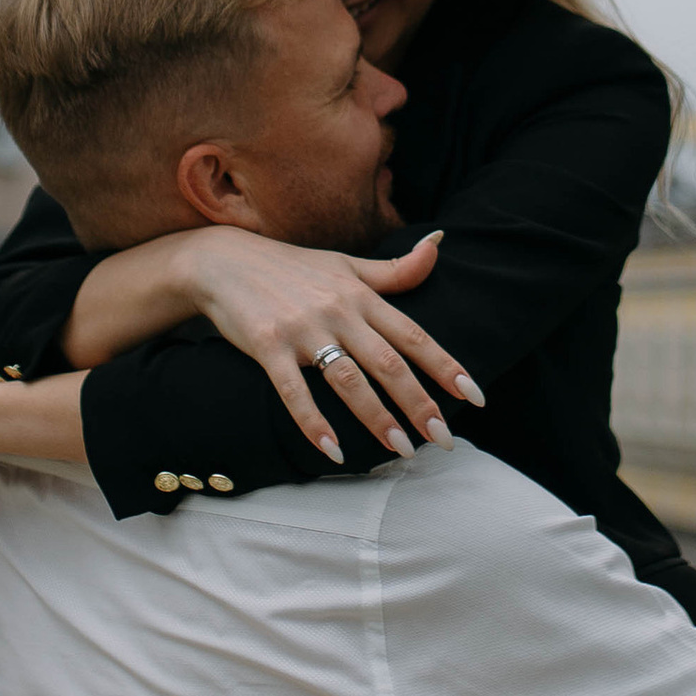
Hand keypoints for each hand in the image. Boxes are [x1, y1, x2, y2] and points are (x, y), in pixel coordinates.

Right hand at [181, 229, 484, 462]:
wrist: (223, 261)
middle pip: (388, 363)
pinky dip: (313, 422)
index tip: (473, 397)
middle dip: (419, 403)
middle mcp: (337, 311)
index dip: (445, 366)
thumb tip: (439, 244)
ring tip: (401, 449)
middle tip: (444, 439)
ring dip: (376, 417)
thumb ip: (394, 270)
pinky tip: (332, 450)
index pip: (412, 335)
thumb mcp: (345, 264)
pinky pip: (294, 391)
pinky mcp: (267, 346)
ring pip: (348, 379)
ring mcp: (302, 330)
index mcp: (360, 295)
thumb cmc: (291, 268)